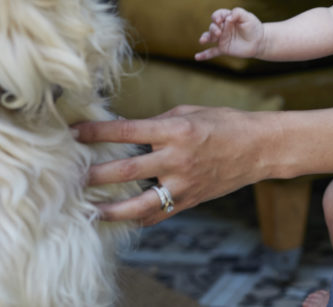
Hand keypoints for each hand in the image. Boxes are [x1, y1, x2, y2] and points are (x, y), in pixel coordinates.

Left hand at [75, 106, 274, 224]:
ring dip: (111, 209)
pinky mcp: (190, 200)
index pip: (125, 130)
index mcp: (174, 130)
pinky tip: (122, 219)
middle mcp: (176, 158)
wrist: (258, 147)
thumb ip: (158, 123)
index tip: (73, 132)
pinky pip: (159, 213)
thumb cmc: (224, 123)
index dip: (96, 132)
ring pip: (139, 203)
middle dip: (96, 174)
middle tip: (73, 177)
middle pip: (126, 170)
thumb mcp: (189, 113)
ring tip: (91, 210)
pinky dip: (139, 218)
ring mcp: (183, 182)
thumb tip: (129, 131)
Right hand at [195, 7, 263, 60]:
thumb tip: (228, 18)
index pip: (218, 15)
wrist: (259, 41)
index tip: (221, 20)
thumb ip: (238, 13)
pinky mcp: (224, 48)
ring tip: (203, 40)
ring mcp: (222, 39)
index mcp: (227, 18)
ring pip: (209, 37)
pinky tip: (197, 57)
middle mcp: (222, 28)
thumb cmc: (253, 27)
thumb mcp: (247, 17)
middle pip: (212, 26)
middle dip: (213, 29)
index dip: (217, 17)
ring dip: (206, 37)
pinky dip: (204, 55)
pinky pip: (212, 52)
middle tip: (219, 33)